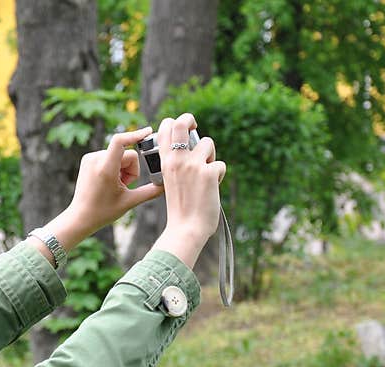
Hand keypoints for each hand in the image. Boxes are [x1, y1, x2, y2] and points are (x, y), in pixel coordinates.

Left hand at [67, 126, 165, 232]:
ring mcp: (90, 158)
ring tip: (115, 186)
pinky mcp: (88, 159)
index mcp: (105, 168)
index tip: (148, 132)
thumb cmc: (103, 212)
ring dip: (122, 170)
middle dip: (130, 170)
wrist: (80, 217)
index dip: (135, 135)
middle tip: (123, 186)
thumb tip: (167, 185)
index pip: (121, 141)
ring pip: (119, 155)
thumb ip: (150, 191)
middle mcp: (95, 159)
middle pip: (126, 154)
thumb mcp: (130, 202)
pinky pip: (109, 156)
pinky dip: (113, 167)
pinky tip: (109, 181)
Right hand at [156, 113, 226, 241]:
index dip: (174, 123)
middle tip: (194, 127)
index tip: (181, 130)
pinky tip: (211, 188)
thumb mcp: (171, 182)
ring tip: (205, 174)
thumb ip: (177, 165)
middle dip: (190, 119)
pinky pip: (219, 164)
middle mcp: (177, 159)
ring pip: (208, 143)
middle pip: (182, 122)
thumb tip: (192, 148)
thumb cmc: (180, 208)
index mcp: (165, 162)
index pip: (165, 128)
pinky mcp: (209, 172)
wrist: (186, 228)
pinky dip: (218, 176)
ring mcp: (193, 165)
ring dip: (210, 156)